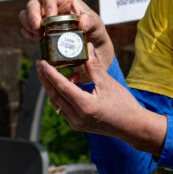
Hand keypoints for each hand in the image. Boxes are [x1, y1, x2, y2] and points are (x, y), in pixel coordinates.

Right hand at [19, 0, 113, 68]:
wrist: (89, 44)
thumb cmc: (93, 28)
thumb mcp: (96, 23)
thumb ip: (90, 21)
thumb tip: (81, 22)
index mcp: (63, 0)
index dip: (47, 4)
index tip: (50, 17)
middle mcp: (50, 7)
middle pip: (32, 4)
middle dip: (32, 16)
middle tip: (38, 28)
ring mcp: (42, 18)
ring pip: (25, 15)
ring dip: (28, 25)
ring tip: (39, 35)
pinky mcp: (39, 30)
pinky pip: (26, 29)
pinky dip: (28, 34)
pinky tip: (37, 39)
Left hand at [36, 44, 166, 155]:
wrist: (132, 126)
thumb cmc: (124, 105)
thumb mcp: (108, 83)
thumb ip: (94, 66)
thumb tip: (87, 47)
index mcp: (85, 106)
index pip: (61, 87)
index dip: (49, 73)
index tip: (42, 62)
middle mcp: (77, 117)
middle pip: (54, 95)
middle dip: (45, 79)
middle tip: (40, 64)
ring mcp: (76, 123)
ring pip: (57, 102)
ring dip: (54, 87)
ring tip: (61, 72)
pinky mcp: (77, 124)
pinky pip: (63, 108)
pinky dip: (61, 95)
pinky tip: (70, 84)